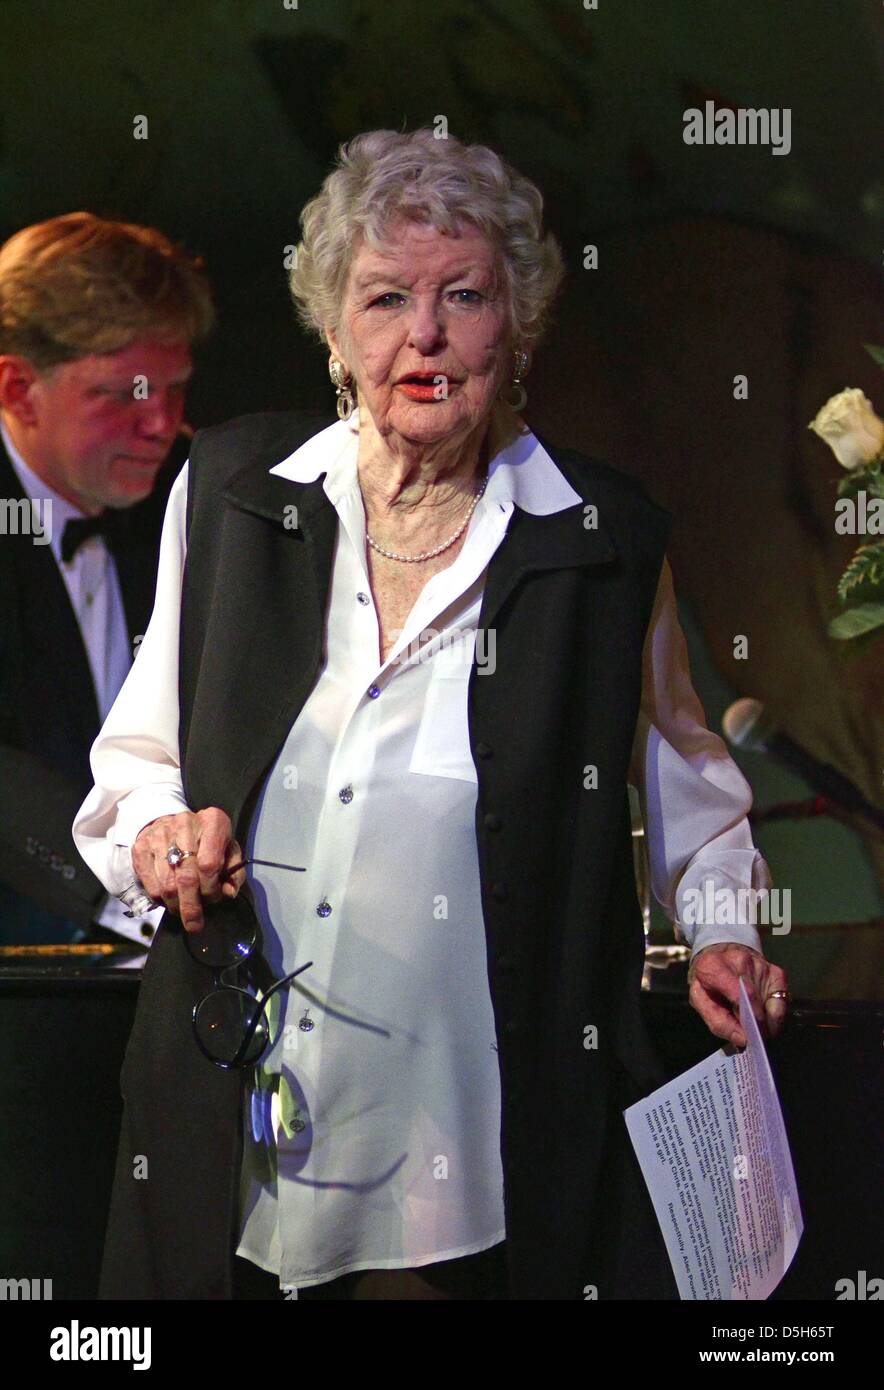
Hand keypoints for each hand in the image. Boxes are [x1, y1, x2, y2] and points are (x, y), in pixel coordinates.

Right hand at [131, 807, 245, 932]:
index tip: (213, 900)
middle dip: (191, 906)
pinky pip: (150, 884)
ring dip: (176, 905)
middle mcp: (184, 824)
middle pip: (186, 877)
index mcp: (212, 822)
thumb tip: (229, 893)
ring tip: (182, 910)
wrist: (173, 823)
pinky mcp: (140, 847)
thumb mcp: (228, 851)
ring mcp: (159, 835)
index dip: (211, 888)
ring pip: (167, 884)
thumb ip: (234, 873)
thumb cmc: (207, 842)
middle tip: (194, 924)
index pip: (209, 864)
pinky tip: (168, 900)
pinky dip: (160, 899)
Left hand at [687, 943, 788, 1047]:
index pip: (741, 994)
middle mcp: (741, 961)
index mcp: (715, 966)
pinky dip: (775, 1015)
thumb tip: (743, 1039)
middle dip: (759, 1027)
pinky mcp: (776, 972)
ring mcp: (762, 965)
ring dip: (767, 1022)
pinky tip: (764, 1015)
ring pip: (773, 1005)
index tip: (750, 1037)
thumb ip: (718, 1022)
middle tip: (753, 1039)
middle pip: (758, 1002)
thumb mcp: (699, 1000)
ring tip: (756, 1026)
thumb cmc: (707, 980)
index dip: (749, 1019)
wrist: (718, 954)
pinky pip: (782, 1001)